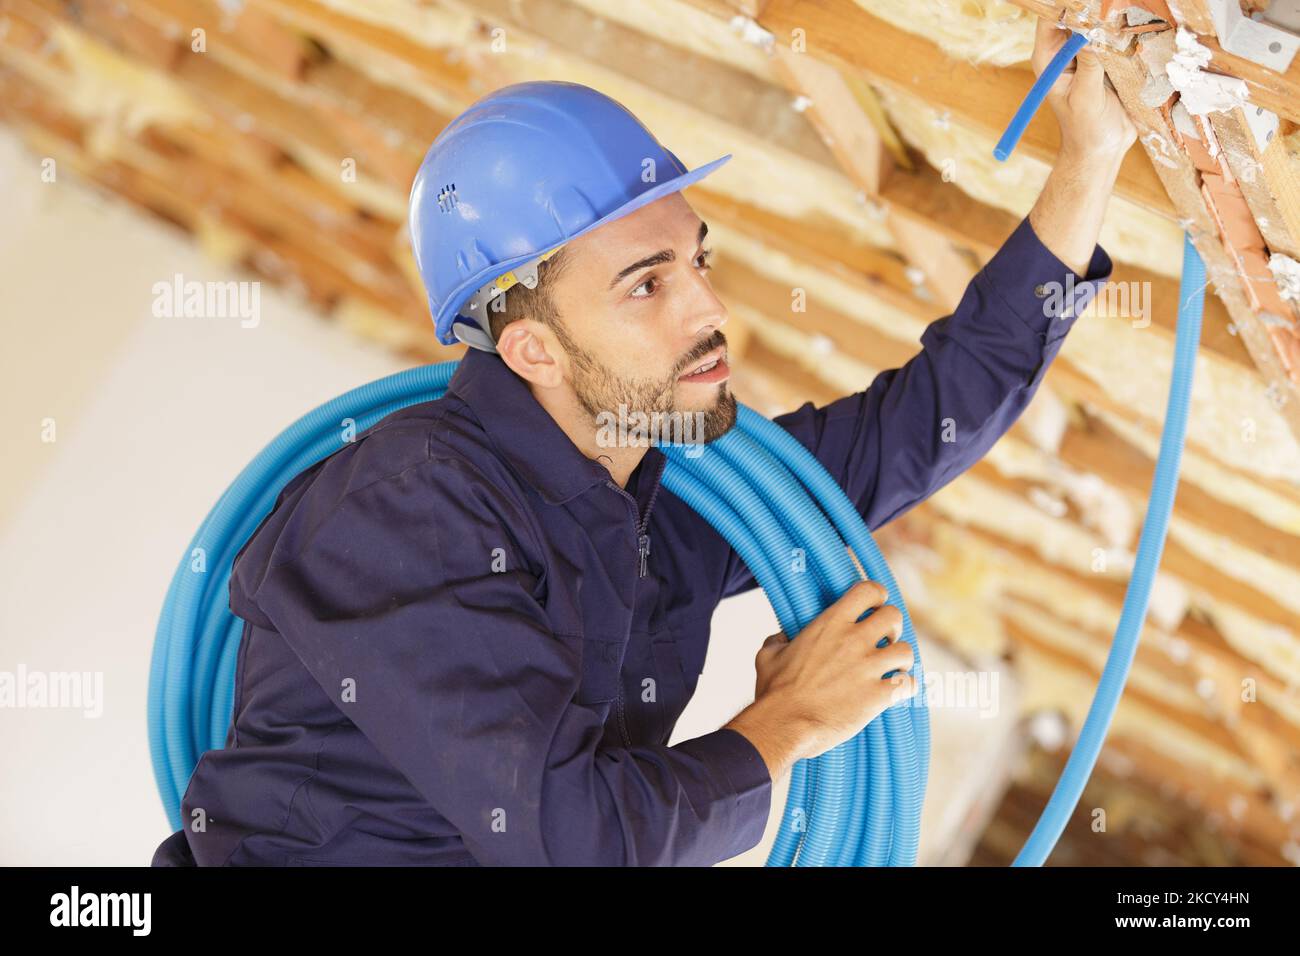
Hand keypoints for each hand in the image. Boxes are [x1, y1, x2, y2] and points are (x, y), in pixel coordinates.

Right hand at [748, 579, 916, 761]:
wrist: (783, 725)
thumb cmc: (774, 691)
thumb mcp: (768, 655)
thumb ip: (780, 640)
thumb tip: (782, 638)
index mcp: (830, 623)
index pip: (869, 591)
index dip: (877, 597)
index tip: (874, 608)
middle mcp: (854, 640)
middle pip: (894, 616)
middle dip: (892, 628)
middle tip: (883, 641)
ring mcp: (868, 668)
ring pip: (906, 651)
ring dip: (900, 660)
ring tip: (890, 669)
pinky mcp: (878, 695)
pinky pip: (908, 684)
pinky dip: (905, 687)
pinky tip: (894, 692)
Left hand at [1031, 17, 1135, 163]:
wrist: (1103, 147)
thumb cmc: (1086, 128)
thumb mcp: (1086, 98)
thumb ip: (1089, 66)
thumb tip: (1092, 35)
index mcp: (1050, 58)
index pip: (1050, 17)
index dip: (1067, 4)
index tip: (1091, 4)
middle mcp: (1065, 50)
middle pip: (1076, 13)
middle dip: (1095, 7)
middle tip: (1117, 5)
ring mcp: (1087, 51)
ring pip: (1098, 20)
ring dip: (1113, 15)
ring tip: (1128, 12)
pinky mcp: (1107, 56)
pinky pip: (1116, 34)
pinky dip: (1126, 27)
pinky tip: (1139, 24)